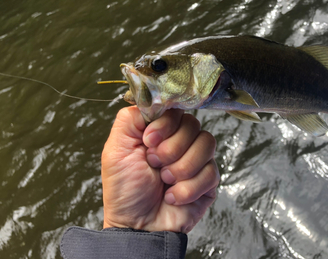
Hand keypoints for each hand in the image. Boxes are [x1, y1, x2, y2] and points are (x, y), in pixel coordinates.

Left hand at [101, 106, 218, 232]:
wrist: (137, 227)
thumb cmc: (125, 190)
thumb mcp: (116, 149)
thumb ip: (131, 118)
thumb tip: (152, 100)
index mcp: (161, 130)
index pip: (176, 109)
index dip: (165, 124)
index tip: (149, 141)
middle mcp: (181, 141)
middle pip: (193, 124)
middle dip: (170, 149)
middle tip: (154, 165)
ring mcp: (197, 159)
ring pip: (207, 144)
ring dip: (180, 168)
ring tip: (164, 181)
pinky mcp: (209, 180)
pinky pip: (211, 171)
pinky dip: (187, 188)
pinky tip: (173, 196)